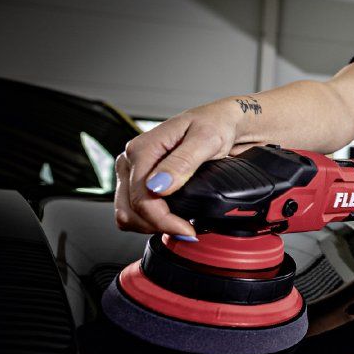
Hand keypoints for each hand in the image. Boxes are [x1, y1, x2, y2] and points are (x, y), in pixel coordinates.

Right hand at [114, 103, 242, 236]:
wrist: (225, 122)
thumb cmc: (217, 124)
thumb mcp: (207, 139)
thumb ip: (182, 162)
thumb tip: (158, 186)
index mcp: (142, 149)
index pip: (141, 198)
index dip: (163, 220)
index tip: (187, 230)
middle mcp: (132, 160)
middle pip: (129, 210)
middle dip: (157, 225)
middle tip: (187, 231)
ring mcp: (134, 171)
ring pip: (127, 213)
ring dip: (151, 226)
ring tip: (181, 226)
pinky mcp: (142, 180)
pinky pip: (134, 210)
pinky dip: (150, 220)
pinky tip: (172, 219)